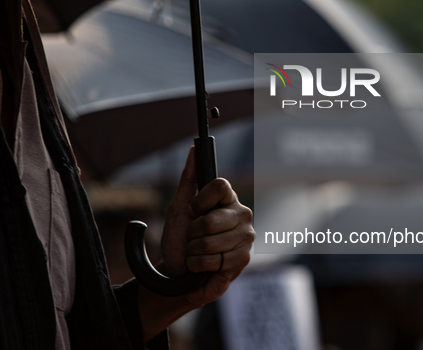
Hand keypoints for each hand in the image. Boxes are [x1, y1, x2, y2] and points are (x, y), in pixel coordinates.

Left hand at [159, 146, 253, 305]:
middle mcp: (241, 215)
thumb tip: (193, 149)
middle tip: (194, 238)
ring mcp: (245, 238)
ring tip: (198, 253)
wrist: (178, 273)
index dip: (201, 200)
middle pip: (210, 220)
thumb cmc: (179, 239)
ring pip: (210, 242)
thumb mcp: (179, 207)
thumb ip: (188, 178)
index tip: (194, 210)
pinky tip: (204, 266)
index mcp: (228, 199)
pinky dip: (199, 265)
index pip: (220, 186)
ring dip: (194, 251)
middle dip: (193, 233)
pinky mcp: (244, 259)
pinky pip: (214, 260)